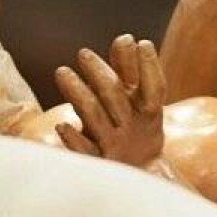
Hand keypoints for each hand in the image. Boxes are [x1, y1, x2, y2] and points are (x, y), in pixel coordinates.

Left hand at [54, 34, 164, 166]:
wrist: (139, 178)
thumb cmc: (134, 130)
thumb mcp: (137, 104)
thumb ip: (128, 71)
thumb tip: (125, 38)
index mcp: (146, 111)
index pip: (154, 87)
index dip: (150, 66)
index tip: (142, 42)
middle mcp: (131, 126)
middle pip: (116, 96)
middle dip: (100, 73)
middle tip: (83, 53)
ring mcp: (114, 144)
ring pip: (95, 116)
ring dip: (78, 93)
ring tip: (61, 72)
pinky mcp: (97, 162)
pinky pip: (85, 151)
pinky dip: (74, 139)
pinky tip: (62, 126)